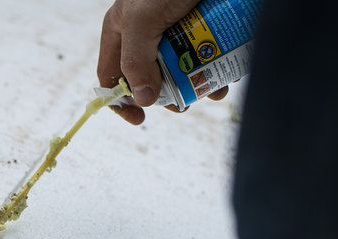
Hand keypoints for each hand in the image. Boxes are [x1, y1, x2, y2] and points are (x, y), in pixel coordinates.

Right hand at [98, 0, 228, 124]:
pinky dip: (215, 71)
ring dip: (197, 87)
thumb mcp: (143, 20)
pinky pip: (204, 59)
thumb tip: (142, 100)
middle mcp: (145, 36)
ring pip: (180, 72)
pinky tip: (227, 74)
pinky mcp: (199, 30)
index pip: (110, 77)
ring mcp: (173, 34)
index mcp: (121, 33)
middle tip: (184, 102)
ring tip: (214, 88)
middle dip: (167, 96)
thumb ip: (136, 60)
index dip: (120, 102)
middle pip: (149, 80)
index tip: (140, 119)